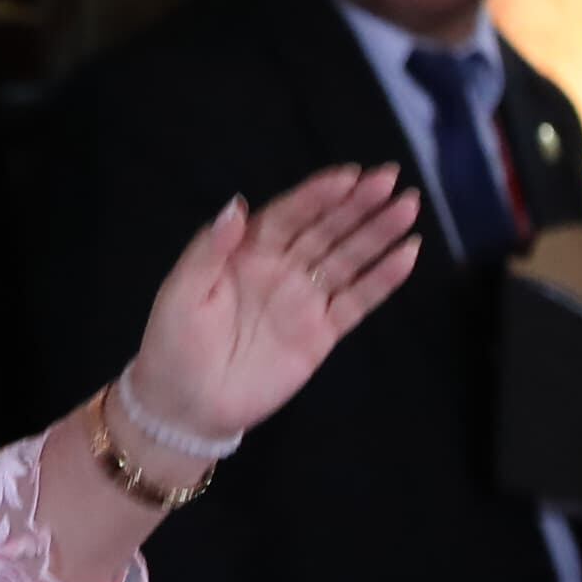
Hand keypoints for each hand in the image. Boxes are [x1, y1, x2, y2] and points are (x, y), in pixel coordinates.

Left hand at [119, 165, 422, 452]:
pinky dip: (383, 279)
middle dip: (358, 204)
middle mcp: (282, 270)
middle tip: (391, 178)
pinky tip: (407, 254)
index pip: (289, 214)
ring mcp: (304, 301)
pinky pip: (358, 301)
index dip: (318, 194)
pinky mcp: (322, 334)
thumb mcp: (181, 291)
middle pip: (326, 229)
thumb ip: (210, 248)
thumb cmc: (173, 344)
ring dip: (378, 233)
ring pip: (349, 259)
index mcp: (246, 253)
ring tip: (408, 207)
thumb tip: (237, 203)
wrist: (186, 407)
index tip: (349, 175)